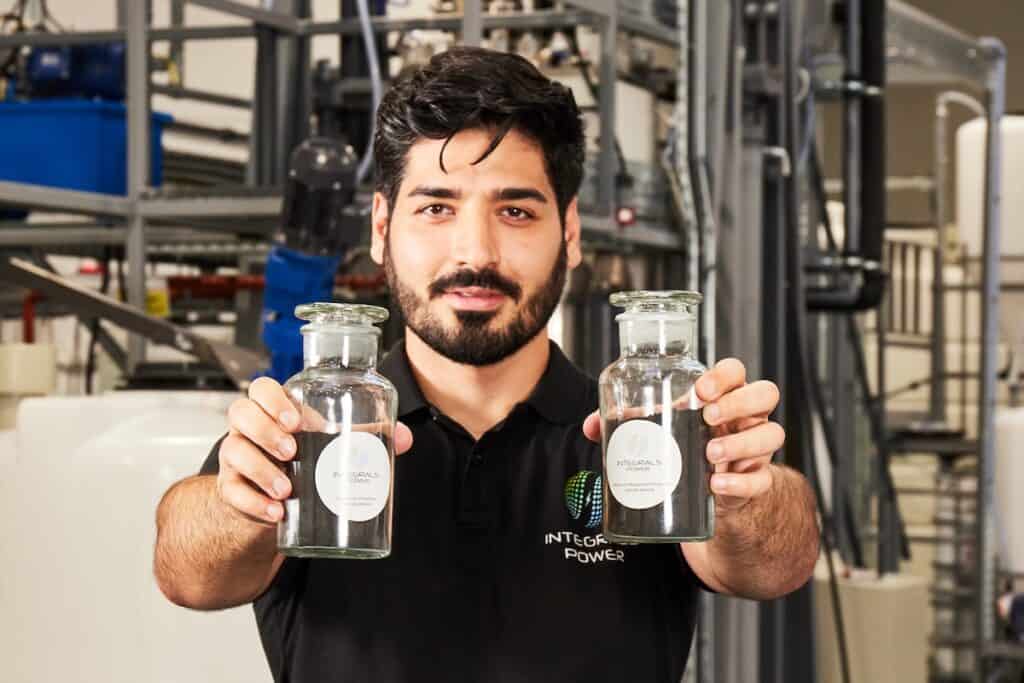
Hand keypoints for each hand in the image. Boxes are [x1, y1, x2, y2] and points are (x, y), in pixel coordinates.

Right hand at [218, 376, 413, 524]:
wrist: (273, 503)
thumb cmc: (303, 461)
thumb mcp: (329, 445)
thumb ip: (363, 437)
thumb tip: (402, 437)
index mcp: (274, 411)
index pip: (261, 389)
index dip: (273, 399)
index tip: (296, 420)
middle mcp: (250, 430)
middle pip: (240, 413)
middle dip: (266, 431)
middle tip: (293, 450)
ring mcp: (236, 459)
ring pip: (233, 452)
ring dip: (261, 470)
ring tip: (287, 489)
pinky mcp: (231, 490)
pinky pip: (232, 492)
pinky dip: (254, 503)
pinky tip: (276, 513)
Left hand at [582, 358, 783, 511]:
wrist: (710, 491)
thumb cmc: (687, 446)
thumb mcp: (662, 429)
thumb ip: (629, 423)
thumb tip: (592, 426)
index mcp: (724, 396)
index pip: (736, 371)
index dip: (724, 375)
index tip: (699, 390)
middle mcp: (746, 417)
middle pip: (765, 393)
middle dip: (738, 402)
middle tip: (708, 416)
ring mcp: (756, 448)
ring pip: (771, 434)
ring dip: (740, 443)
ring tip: (708, 454)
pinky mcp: (756, 479)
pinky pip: (762, 479)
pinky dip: (740, 482)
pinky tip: (715, 484)